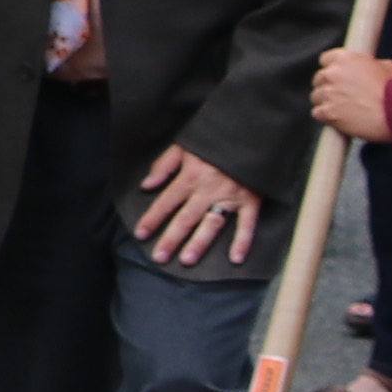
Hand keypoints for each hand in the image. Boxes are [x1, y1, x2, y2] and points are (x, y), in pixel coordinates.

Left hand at [129, 143, 262, 269]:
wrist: (251, 130)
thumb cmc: (215, 140)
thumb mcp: (184, 145)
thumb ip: (164, 165)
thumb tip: (146, 185)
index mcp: (190, 176)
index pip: (166, 202)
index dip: (152, 218)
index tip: (141, 234)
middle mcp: (207, 189)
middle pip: (185, 218)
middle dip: (171, 239)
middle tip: (159, 258)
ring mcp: (230, 196)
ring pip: (211, 224)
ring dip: (199, 243)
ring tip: (187, 260)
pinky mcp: (251, 199)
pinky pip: (247, 224)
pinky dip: (243, 241)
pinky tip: (236, 259)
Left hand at [306, 45, 391, 145]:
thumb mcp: (386, 66)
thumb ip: (369, 64)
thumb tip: (368, 67)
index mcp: (344, 58)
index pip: (325, 59)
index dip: (331, 68)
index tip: (336, 76)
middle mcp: (332, 73)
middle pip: (319, 78)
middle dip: (328, 85)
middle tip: (340, 94)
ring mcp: (328, 93)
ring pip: (316, 96)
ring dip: (325, 101)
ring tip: (340, 108)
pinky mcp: (327, 112)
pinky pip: (317, 113)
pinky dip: (325, 116)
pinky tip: (337, 118)